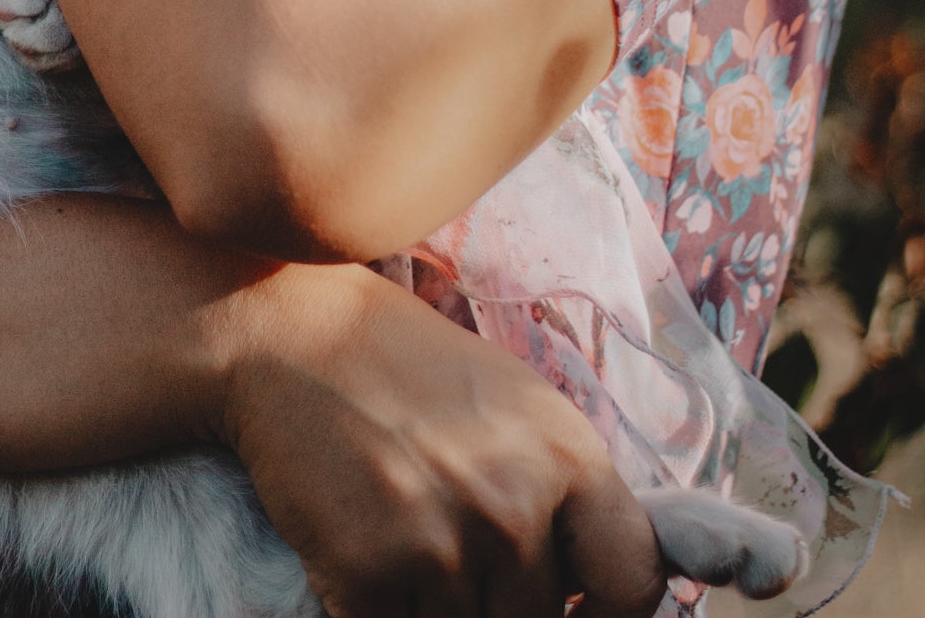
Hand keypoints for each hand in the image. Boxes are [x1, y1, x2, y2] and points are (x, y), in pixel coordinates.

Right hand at [220, 261, 666, 617]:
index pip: (634, 582)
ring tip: (410, 546)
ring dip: (441, 609)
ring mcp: (442, 545)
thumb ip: (563, 489)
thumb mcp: (514, 402)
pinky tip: (366, 562)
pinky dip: (380, 613)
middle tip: (455, 550)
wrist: (290, 333)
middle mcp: (515, 505)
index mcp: (567, 454)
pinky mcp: (369, 576)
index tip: (575, 606)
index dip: (610, 610)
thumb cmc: (405, 364)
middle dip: (501, 602)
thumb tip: (588, 587)